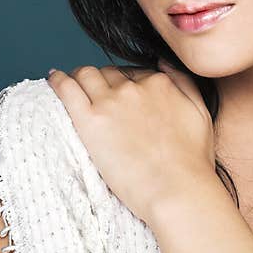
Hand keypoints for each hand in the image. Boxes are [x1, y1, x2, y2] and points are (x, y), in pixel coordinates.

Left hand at [46, 60, 214, 224]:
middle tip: (96, 96)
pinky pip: (67, 88)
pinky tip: (53, 79)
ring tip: (73, 85)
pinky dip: (58, 80)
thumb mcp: (200, 112)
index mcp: (159, 84)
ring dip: (80, 77)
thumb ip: (183, 82)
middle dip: (103, 82)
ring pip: (87, 75)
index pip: (133, 73)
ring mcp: (111, 102)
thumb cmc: (192, 161)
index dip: (124, 84)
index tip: (119, 96)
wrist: (178, 190)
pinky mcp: (90, 121)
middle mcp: (134, 87)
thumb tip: (164, 62)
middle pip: (109, 74)